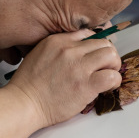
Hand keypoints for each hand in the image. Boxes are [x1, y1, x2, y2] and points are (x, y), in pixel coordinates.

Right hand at [6, 29, 121, 126]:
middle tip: (104, 67)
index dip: (96, 46)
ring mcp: (79, 67)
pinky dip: (114, 81)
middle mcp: (70, 50)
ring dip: (113, 66)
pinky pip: (112, 76)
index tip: (96, 57)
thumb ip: (59, 48)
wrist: (24, 104)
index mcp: (58, 40)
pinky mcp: (86, 85)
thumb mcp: (39, 54)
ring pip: (111, 55)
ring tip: (107, 76)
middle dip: (108, 55)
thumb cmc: (29, 85)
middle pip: (103, 43)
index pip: (88, 34)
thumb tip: (78, 50)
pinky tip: (108, 87)